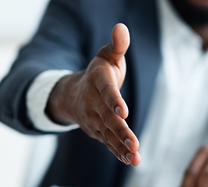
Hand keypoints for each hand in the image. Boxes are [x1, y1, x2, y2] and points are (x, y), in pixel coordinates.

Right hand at [45, 23, 140, 165]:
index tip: (124, 111)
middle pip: (107, 118)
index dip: (114, 101)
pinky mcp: (97, 131)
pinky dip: (118, 152)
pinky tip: (130, 160)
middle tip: (134, 142)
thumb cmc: (99, 72)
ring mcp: (94, 119)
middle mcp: (93, 102)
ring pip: (108, 134)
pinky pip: (108, 143)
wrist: (73, 93)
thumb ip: (118, 45)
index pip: (106, 91)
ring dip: (121, 146)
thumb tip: (121, 27)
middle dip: (120, 131)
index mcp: (98, 81)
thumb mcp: (107, 55)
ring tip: (135, 156)